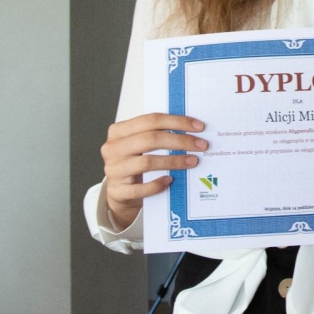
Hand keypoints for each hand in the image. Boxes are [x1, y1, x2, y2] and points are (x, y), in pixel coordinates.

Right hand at [101, 113, 207, 229]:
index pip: (151, 120)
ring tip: (193, 161)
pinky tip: (171, 181)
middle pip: (150, 139)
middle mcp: (112, 149)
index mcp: (119, 131)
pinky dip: (158, 184)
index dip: (177, 122)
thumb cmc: (134, 163)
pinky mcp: (118, 191)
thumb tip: (193, 130)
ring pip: (147, 162)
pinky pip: (141, 188)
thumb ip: (158, 134)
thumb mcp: (140, 145)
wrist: (119, 192)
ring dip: (174, 161)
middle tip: (201, 145)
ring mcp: (113, 170)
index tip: (199, 126)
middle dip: (180, 141)